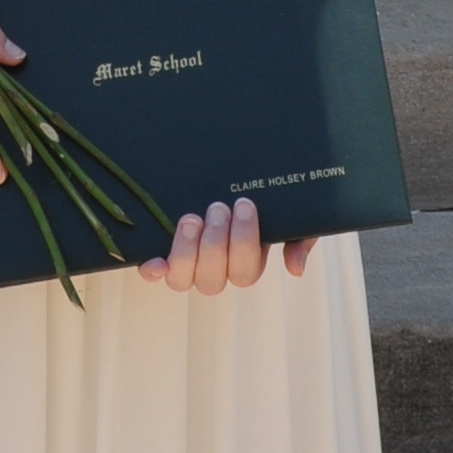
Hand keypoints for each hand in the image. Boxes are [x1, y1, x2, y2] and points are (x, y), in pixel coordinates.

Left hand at [137, 200, 315, 289]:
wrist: (238, 173)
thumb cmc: (268, 200)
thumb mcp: (292, 215)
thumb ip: (300, 239)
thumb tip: (295, 269)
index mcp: (247, 263)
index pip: (245, 272)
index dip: (243, 242)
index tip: (245, 204)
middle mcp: (217, 270)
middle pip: (213, 279)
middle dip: (215, 243)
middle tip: (219, 206)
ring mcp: (189, 264)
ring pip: (183, 280)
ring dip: (187, 251)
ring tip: (192, 218)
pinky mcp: (166, 253)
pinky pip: (156, 272)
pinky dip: (153, 270)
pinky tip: (154, 261)